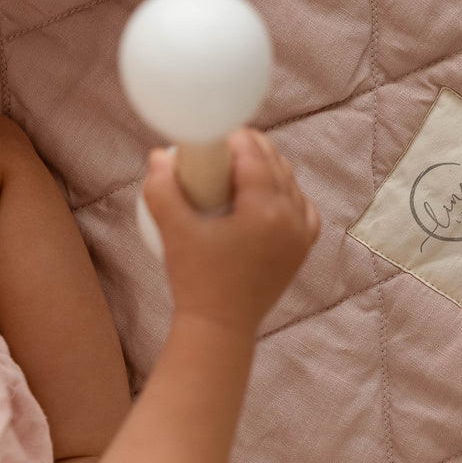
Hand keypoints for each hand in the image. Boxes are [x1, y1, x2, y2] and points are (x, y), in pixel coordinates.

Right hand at [143, 128, 319, 335]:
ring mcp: (302, 234)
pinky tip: (263, 195)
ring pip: (290, 181)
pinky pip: (301, 206)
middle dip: (247, 149)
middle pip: (274, 161)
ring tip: (235, 170)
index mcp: (266, 210)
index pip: (253, 152)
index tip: (209, 139)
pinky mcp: (302, 247)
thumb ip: (162, 189)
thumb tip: (159, 155)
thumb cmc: (195, 280)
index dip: (231, 137)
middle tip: (217, 153)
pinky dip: (285, 194)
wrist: (219, 326)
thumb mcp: (173, 232)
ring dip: (266, 167)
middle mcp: (292, 218)